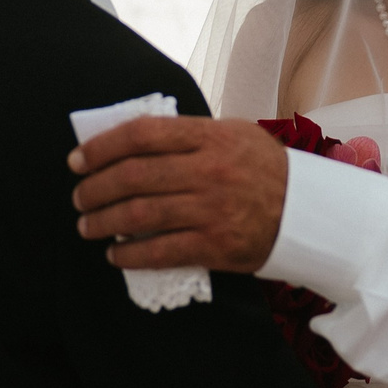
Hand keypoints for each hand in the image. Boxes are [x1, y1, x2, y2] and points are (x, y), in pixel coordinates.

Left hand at [70, 116, 286, 272]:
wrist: (309, 213)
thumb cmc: (265, 170)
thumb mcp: (233, 134)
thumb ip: (187, 135)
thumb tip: (131, 142)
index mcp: (210, 136)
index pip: (142, 134)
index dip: (101, 147)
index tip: (78, 160)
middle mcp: (208, 170)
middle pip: (133, 175)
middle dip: (95, 188)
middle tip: (79, 197)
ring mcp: (212, 209)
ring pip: (139, 213)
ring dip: (103, 221)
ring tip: (87, 226)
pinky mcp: (215, 245)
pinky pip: (160, 251)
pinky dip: (129, 253)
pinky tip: (115, 253)